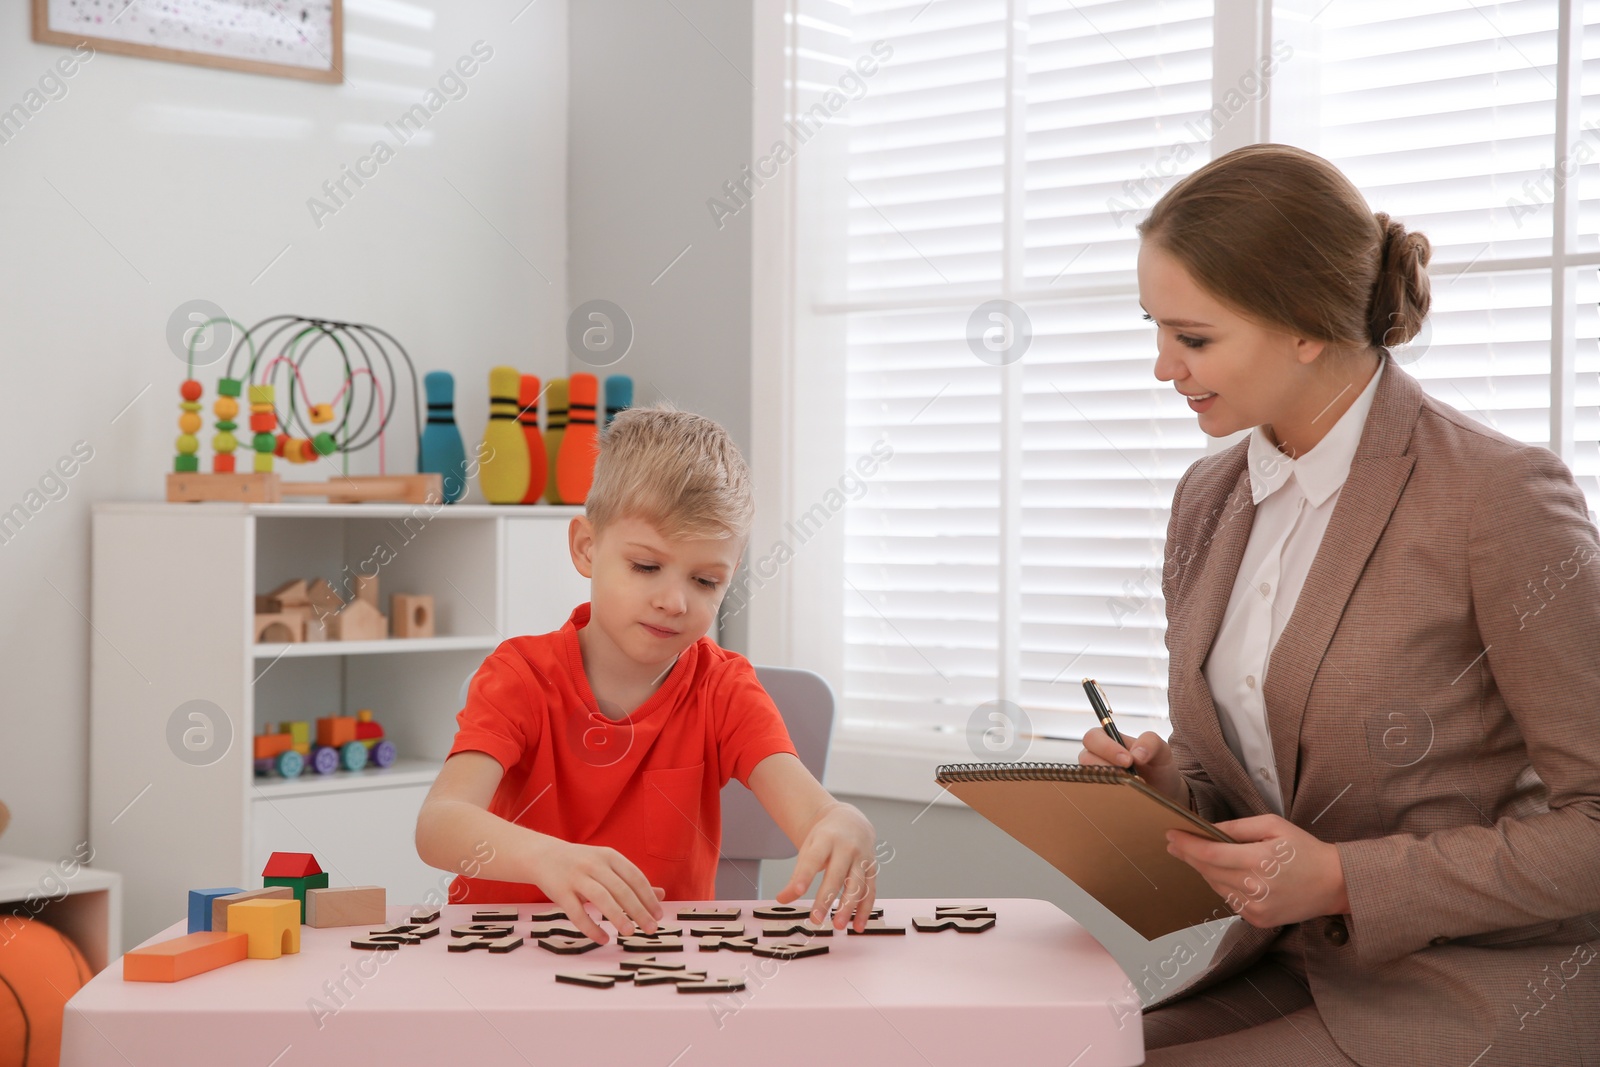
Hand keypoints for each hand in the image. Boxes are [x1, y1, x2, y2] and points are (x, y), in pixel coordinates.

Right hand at [530, 838, 664, 942]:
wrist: (543, 856)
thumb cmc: (582, 864)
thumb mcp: (608, 866)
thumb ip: (632, 880)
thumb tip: (661, 896)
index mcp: (609, 856)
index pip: (635, 877)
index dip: (649, 897)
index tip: (659, 915)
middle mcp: (594, 864)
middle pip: (621, 889)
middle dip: (638, 910)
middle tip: (652, 929)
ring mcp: (576, 877)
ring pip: (601, 898)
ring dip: (618, 917)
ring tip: (631, 933)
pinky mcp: (560, 892)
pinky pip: (577, 913)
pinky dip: (591, 928)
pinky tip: (603, 939)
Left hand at [775, 802, 877, 931]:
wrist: (851, 821)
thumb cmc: (825, 838)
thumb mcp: (808, 848)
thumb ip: (797, 875)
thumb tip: (782, 899)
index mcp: (826, 839)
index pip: (814, 858)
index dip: (805, 875)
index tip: (797, 892)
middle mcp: (847, 847)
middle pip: (836, 875)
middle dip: (826, 898)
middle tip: (816, 920)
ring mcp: (862, 858)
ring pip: (857, 885)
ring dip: (848, 907)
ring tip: (838, 926)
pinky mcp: (872, 868)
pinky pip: (870, 891)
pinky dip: (864, 909)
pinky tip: (857, 926)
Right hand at [1079, 727, 1188, 807]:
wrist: (1165, 792)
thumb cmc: (1158, 767)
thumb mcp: (1161, 750)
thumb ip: (1150, 742)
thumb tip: (1136, 754)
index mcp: (1108, 740)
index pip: (1093, 737)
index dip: (1107, 748)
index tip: (1128, 760)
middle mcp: (1096, 757)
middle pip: (1085, 758)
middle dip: (1107, 767)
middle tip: (1130, 776)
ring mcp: (1095, 777)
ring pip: (1088, 778)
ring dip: (1108, 783)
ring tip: (1130, 788)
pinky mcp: (1098, 794)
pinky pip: (1093, 795)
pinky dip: (1108, 796)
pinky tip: (1124, 798)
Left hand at [1165, 814, 1349, 927]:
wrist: (1335, 883)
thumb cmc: (1305, 850)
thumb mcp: (1273, 826)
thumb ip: (1238, 827)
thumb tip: (1210, 829)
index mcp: (1259, 861)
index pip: (1209, 854)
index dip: (1187, 844)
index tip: (1171, 835)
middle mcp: (1255, 888)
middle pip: (1208, 871)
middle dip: (1189, 855)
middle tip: (1174, 843)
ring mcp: (1256, 909)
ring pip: (1216, 886)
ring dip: (1206, 870)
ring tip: (1200, 855)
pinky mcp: (1259, 920)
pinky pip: (1230, 900)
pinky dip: (1224, 886)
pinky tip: (1228, 874)